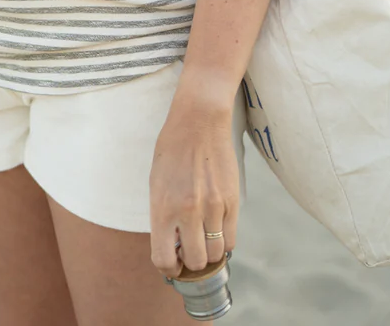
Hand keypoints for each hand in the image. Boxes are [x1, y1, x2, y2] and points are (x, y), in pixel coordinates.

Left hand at [149, 97, 238, 278]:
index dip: (168, 268)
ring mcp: (213, 207)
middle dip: (191, 263)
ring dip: (210, 252)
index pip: (163, 258)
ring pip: (216, 254)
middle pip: (195, 262)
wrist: (198, 121)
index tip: (172, 264)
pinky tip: (216, 228)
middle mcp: (188, 211)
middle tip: (189, 251)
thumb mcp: (156, 183)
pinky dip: (224, 241)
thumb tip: (171, 247)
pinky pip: (232, 238)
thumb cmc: (172, 150)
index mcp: (162, 206)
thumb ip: (162, 216)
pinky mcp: (232, 201)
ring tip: (204, 239)